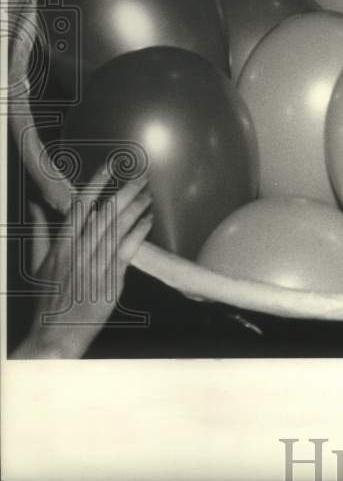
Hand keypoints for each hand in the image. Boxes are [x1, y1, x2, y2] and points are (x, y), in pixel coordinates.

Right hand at [12, 166, 153, 358]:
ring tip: (148, 194)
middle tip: (141, 175)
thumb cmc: (48, 298)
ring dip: (137, 207)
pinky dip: (140, 231)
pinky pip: (129, 248)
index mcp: (61, 244)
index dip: (97, 183)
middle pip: (107, 212)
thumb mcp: (38, 263)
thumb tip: (37, 206)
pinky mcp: (113, 278)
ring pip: (120, 227)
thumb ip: (39, 232)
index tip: (111, 166)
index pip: (80, 205)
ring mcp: (97, 263)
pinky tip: (149, 219)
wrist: (56, 333)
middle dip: (126, 190)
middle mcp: (79, 250)